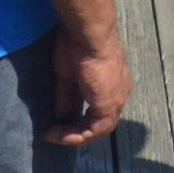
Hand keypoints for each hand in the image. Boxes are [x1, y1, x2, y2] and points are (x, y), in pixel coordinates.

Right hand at [48, 24, 129, 147]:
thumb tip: (59, 119)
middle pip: (100, 123)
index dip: (79, 122)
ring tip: (54, 136)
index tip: (57, 124)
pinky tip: (58, 134)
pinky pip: (95, 131)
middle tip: (56, 133)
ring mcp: (116, 100)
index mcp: (112, 84)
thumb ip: (67, 100)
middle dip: (77, 131)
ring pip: (99, 129)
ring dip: (75, 136)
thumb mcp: (68, 78)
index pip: (99, 111)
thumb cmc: (76, 46)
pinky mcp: (109, 105)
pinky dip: (76, 136)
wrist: (87, 35)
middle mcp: (118, 94)